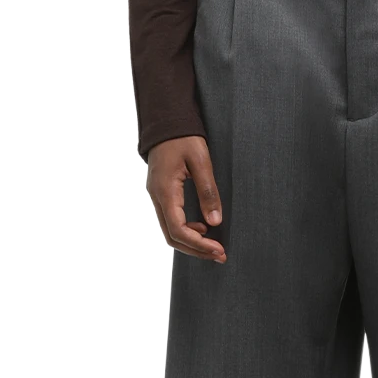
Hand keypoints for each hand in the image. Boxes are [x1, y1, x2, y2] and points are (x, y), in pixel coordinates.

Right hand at [146, 135, 225, 261]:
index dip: (199, 245)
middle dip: (196, 249)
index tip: (219, 250)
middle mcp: (157, 197)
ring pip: (170, 230)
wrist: (166, 122)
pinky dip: (186, 230)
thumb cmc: (184, 138)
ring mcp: (157, 196)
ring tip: (214, 246)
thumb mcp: (200, 161)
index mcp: (165, 191)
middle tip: (220, 255)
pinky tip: (203, 228)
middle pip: (172, 236)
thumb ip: (208, 191)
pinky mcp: (161, 194)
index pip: (179, 229)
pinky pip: (171, 220)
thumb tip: (215, 221)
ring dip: (192, 242)